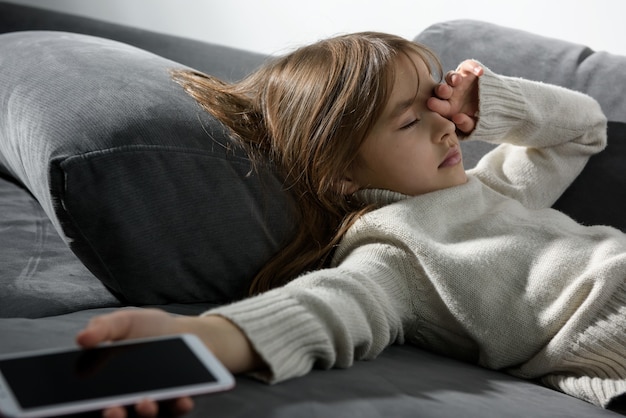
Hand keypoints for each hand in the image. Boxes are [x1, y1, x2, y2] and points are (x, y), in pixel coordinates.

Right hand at [77, 309, 263, 417]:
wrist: (181, 331)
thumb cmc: (143, 328)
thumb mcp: (122, 323)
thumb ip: (102, 329)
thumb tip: (81, 339)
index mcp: (104, 386)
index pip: (88, 405)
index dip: (82, 410)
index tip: (81, 406)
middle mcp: (126, 402)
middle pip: (116, 417)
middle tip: (114, 411)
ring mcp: (152, 405)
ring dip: (145, 415)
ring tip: (145, 403)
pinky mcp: (177, 402)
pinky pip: (177, 410)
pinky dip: (178, 406)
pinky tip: (181, 398)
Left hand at [427, 59, 482, 133]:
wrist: (492, 106)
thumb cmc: (478, 118)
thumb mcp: (474, 125)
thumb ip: (466, 124)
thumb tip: (457, 118)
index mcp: (447, 108)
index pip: (439, 105)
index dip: (435, 104)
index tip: (431, 104)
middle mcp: (450, 93)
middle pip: (442, 90)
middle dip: (441, 90)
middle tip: (442, 91)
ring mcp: (459, 81)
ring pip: (451, 77)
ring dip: (453, 78)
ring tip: (457, 81)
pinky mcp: (469, 72)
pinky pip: (469, 66)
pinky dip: (473, 67)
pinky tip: (480, 72)